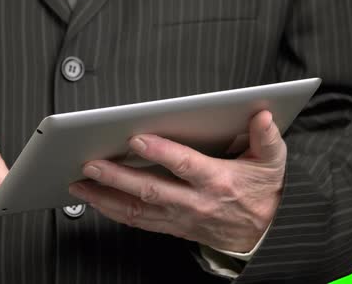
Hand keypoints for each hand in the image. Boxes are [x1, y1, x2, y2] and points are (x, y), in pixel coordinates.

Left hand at [69, 110, 285, 251]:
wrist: (261, 235)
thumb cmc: (261, 193)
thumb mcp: (272, 163)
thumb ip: (266, 138)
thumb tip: (263, 115)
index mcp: (217, 181)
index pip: (184, 166)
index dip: (160, 153)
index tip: (136, 140)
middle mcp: (193, 202)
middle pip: (150, 189)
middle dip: (116, 177)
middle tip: (90, 165)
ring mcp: (178, 217)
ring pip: (136, 210)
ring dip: (104, 198)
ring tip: (79, 185)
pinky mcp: (170, 226)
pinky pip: (137, 222)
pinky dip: (113, 211)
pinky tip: (94, 201)